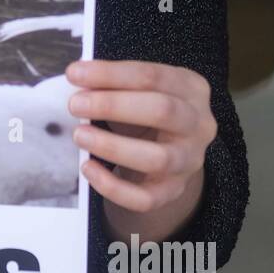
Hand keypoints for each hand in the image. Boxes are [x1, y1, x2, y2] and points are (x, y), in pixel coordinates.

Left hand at [65, 59, 216, 231]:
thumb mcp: (139, 90)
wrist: (169, 152)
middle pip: (163, 111)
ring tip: (79, 135)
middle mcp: (198, 124)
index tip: (74, 74)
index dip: (111, 74)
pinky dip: (113, 187)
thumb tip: (78, 79)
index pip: (153, 76)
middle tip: (75, 105)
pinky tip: (88, 168)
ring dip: (112, 146)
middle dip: (113, 106)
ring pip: (157, 158)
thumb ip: (114, 83)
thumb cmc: (147, 112)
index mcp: (191, 88)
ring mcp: (189, 161)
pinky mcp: (173, 191)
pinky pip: (145, 198)